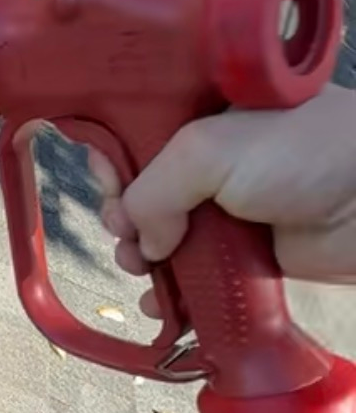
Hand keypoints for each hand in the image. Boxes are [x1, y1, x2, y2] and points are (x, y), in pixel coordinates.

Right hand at [93, 84, 355, 297]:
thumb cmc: (306, 154)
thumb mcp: (210, 150)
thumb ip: (154, 189)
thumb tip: (141, 242)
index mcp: (208, 109)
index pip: (141, 128)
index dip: (116, 155)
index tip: (107, 180)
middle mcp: (217, 155)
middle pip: (145, 186)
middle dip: (123, 212)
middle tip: (125, 232)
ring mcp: (233, 205)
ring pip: (166, 234)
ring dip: (141, 255)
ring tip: (140, 266)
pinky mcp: (250, 252)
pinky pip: (198, 272)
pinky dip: (174, 291)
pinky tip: (159, 303)